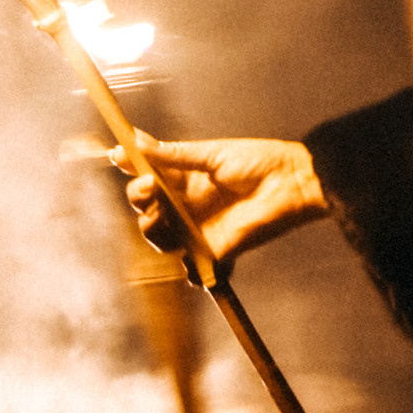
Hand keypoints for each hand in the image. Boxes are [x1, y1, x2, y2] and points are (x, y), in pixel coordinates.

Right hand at [124, 136, 327, 262]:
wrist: (293, 181)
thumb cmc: (257, 162)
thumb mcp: (210, 154)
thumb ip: (173, 155)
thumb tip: (134, 139)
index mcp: (184, 182)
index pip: (147, 184)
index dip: (132, 175)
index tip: (119, 157)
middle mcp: (187, 208)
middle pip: (147, 214)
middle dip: (138, 200)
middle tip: (149, 187)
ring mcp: (200, 232)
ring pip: (161, 240)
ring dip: (154, 229)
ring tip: (164, 213)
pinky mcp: (217, 253)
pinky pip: (195, 273)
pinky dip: (192, 272)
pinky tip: (191, 253)